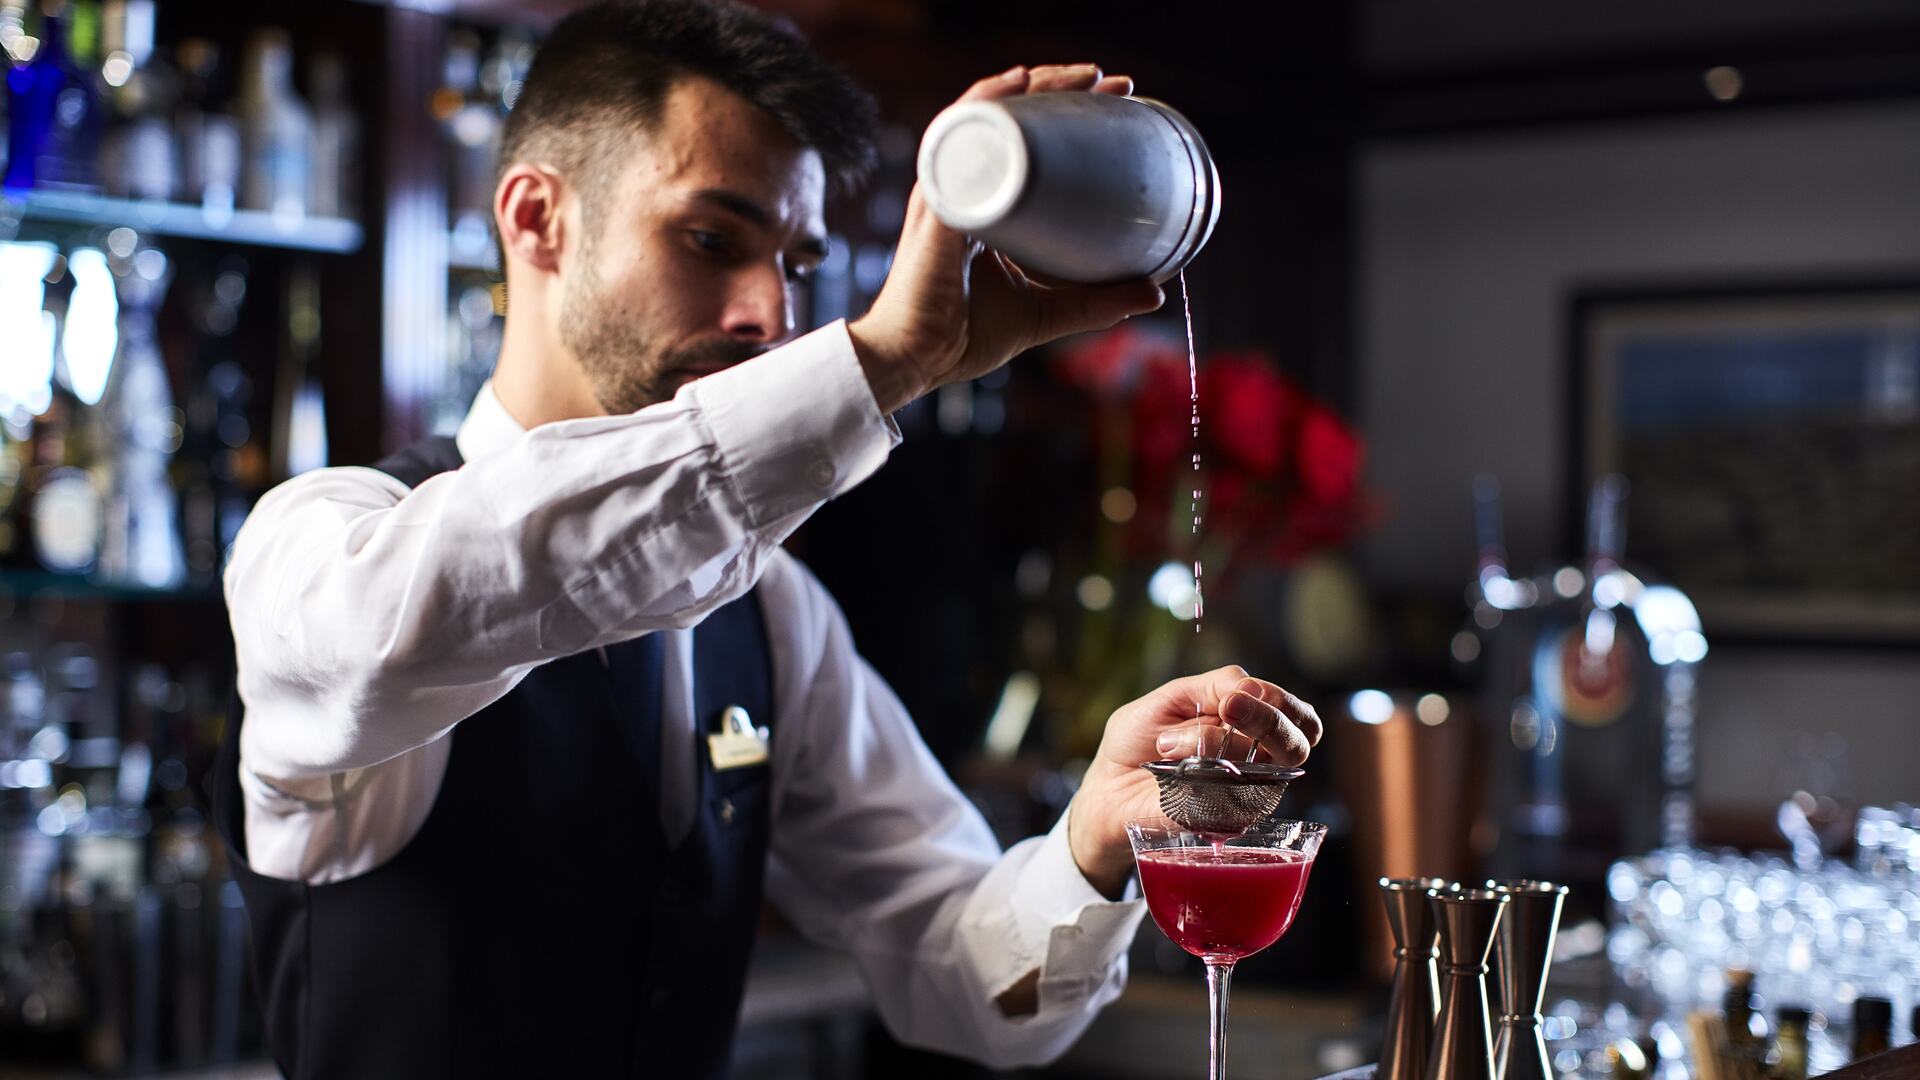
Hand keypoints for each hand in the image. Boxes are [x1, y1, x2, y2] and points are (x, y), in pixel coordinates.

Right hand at [848, 63, 1168, 413]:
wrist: (916, 360)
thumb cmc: (962, 335)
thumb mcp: (1044, 313)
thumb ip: (1095, 303)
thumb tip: (1154, 293)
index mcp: (982, 204)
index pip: (1023, 144)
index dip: (1065, 118)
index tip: (1116, 107)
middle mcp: (963, 186)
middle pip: (1009, 117)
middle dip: (1060, 89)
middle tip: (1113, 83)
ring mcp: (948, 189)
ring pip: (988, 115)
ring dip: (1035, 87)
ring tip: (1081, 77)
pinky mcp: (939, 203)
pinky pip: (961, 138)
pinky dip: (989, 105)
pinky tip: (1019, 85)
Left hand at [1065, 666, 1323, 897]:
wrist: (1107, 789)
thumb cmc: (1139, 739)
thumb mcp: (1174, 696)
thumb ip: (1215, 686)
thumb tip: (1250, 691)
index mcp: (1250, 721)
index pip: (1291, 709)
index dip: (1276, 700)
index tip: (1236, 698)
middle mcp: (1258, 758)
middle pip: (1298, 739)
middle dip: (1268, 720)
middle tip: (1230, 710)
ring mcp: (1246, 791)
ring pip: (1265, 764)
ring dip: (1215, 743)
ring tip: (1169, 744)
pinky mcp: (1226, 820)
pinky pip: (1231, 796)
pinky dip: (1196, 775)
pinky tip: (1168, 770)